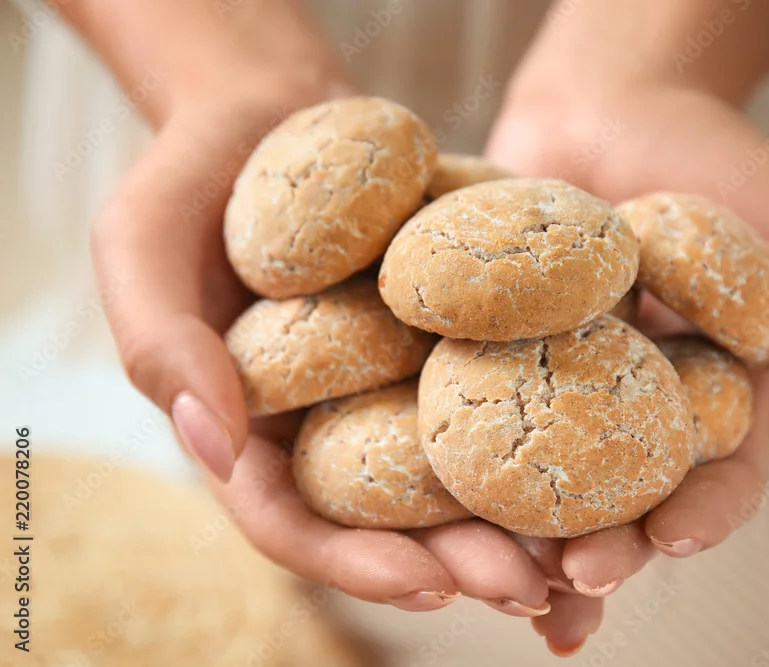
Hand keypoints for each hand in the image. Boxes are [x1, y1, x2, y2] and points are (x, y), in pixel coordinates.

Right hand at [91, 89, 551, 615]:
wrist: (269, 110)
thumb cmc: (189, 178)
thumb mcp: (143, 248)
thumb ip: (164, 347)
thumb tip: (214, 446)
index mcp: (253, 432)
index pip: (297, 523)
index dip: (356, 565)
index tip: (427, 587)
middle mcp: (331, 422)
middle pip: (393, 517)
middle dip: (461, 560)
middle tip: (531, 587)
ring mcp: (394, 380)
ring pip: (459, 466)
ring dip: (519, 513)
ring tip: (584, 547)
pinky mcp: (450, 331)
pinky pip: (500, 380)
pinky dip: (548, 416)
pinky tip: (603, 435)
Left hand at [485, 83, 768, 647]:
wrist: (613, 104)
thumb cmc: (719, 162)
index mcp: (714, 404)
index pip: (720, 477)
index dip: (703, 514)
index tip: (676, 536)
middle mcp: (632, 414)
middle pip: (622, 503)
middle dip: (606, 549)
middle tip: (576, 575)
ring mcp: (557, 392)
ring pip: (540, 481)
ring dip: (523, 536)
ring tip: (500, 575)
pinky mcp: (489, 359)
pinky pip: (468, 413)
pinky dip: (454, 458)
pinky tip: (432, 500)